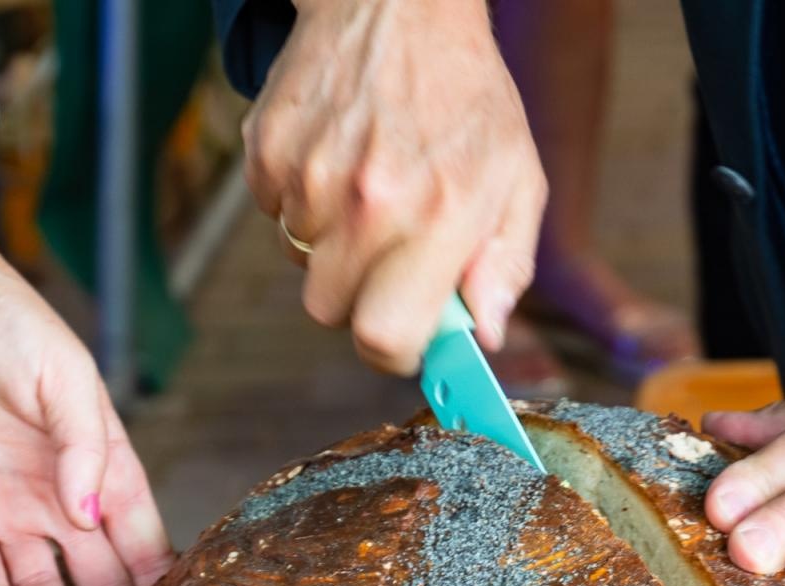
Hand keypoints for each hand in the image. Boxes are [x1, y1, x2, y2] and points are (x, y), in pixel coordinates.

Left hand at [0, 176, 174, 585]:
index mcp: (99, 462)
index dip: (157, 576)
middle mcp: (58, 494)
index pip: (138, 534)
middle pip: (95, 571)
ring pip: (40, 583)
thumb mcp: (62, 377)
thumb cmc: (6, 324)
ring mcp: (6, 506)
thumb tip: (92, 516)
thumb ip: (82, 447)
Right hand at [245, 0, 546, 372]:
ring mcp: (308, 175)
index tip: (406, 336)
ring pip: (300, 264)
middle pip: (330, 311)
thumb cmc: (467, 97)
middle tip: (390, 256)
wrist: (397, 4)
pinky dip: (303, 203)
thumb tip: (485, 333)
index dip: (392, 351)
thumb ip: (506, 265)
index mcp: (436, 215)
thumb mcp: (517, 177)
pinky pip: (275, 216)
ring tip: (369, 189)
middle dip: (359, 298)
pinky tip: (339, 158)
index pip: (382, 337)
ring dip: (332, 246)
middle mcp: (366, 201)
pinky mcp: (267, 151)